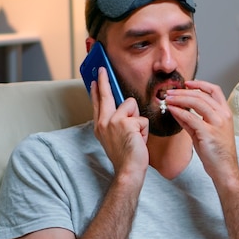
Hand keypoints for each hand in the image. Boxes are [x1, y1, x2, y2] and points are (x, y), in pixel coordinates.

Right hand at [91, 67, 148, 181]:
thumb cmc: (126, 156)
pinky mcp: (125, 122)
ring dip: (138, 120)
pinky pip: (141, 118)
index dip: (96, 91)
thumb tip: (125, 108)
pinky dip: (144, 130)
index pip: (98, 103)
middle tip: (102, 68)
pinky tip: (139, 140)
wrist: (128, 170)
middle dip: (105, 80)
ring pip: (132, 105)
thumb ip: (117, 123)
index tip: (95, 80)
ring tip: (135, 136)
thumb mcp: (117, 138)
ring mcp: (113, 121)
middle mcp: (103, 122)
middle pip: (106, 95)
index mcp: (100, 126)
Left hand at [164, 80, 238, 182]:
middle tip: (169, 92)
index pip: (214, 90)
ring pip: (196, 102)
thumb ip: (192, 121)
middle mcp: (223, 115)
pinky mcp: (208, 133)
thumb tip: (177, 110)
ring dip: (179, 98)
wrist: (225, 169)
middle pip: (201, 95)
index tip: (186, 84)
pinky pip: (191, 117)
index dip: (200, 84)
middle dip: (183, 91)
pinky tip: (172, 110)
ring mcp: (217, 123)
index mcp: (226, 113)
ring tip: (168, 99)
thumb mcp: (205, 132)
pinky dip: (179, 111)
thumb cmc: (217, 153)